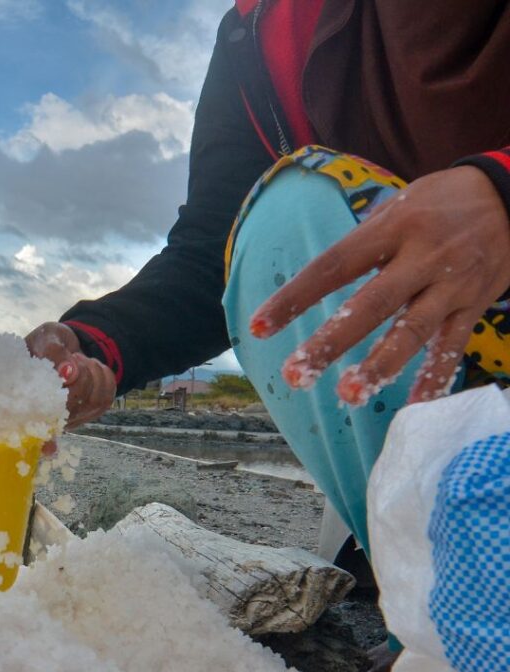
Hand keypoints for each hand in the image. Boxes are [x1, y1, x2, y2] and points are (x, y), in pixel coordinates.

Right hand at [25, 322, 116, 431]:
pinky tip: (91, 367)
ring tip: (79, 361)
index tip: (49, 449)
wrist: (63, 344)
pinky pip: (108, 397)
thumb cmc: (46, 343)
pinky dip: (105, 376)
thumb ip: (52, 352)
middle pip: (74, 404)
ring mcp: (72, 417)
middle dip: (81, 374)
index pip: (38, 429)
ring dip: (94, 372)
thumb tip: (67, 372)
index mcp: (30, 401)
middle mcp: (50, 417)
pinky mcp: (91, 412)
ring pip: (95, 400)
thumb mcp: (45, 338)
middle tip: (72, 360)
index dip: (45, 442)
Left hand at [250, 166, 509, 404]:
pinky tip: (413, 406)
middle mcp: (422, 257)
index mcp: (392, 229)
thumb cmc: (440, 204)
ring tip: (349, 395)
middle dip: (330, 343)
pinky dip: (435, 377)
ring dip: (380, 366)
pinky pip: (453, 347)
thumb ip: (361, 246)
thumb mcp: (398, 207)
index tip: (258, 327)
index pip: (333, 266)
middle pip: (370, 305)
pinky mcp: (475, 305)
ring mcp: (451, 285)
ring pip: (413, 331)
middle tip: (294, 375)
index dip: (295, 297)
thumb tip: (314, 282)